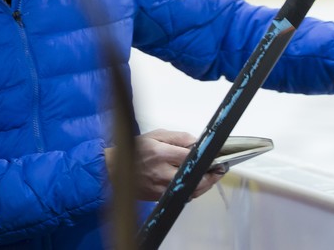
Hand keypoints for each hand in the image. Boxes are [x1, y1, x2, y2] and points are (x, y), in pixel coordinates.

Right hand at [104, 129, 225, 200]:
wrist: (114, 170)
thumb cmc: (135, 150)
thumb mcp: (155, 136)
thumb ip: (178, 138)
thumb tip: (197, 141)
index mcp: (161, 154)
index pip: (191, 158)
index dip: (208, 159)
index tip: (218, 158)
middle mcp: (162, 173)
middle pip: (195, 178)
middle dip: (211, 175)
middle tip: (220, 170)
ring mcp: (161, 187)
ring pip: (191, 191)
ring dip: (205, 185)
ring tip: (212, 177)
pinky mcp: (159, 197)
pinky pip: (182, 196)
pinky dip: (192, 191)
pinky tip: (197, 184)